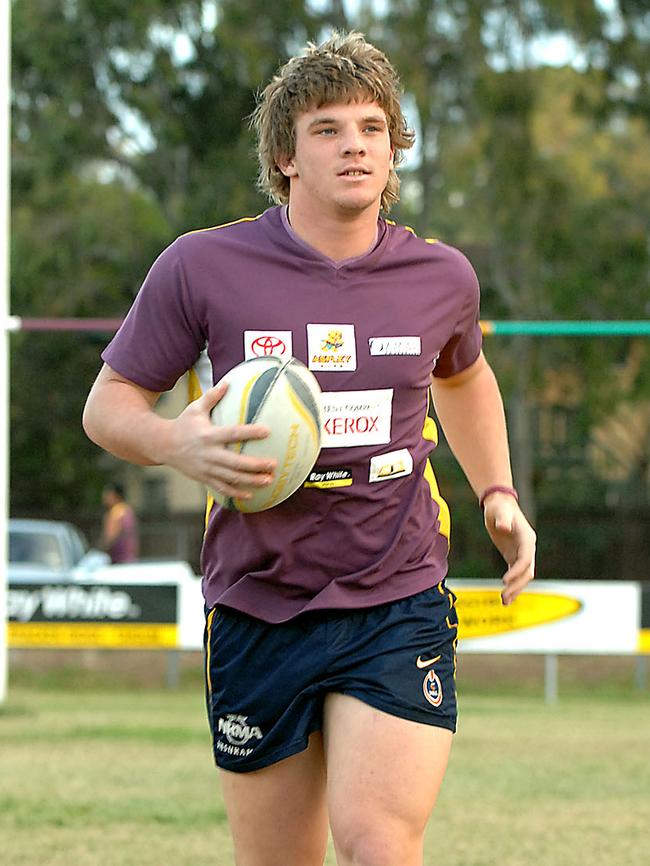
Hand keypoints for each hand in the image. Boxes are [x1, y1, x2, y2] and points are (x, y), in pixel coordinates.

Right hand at [164, 382, 276, 499]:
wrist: (162, 445)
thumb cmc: (183, 424)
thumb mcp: (195, 408)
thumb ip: (212, 397)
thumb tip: (228, 382)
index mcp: (208, 436)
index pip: (233, 434)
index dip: (250, 432)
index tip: (267, 431)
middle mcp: (208, 454)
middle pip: (236, 462)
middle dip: (256, 465)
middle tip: (274, 464)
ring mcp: (206, 469)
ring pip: (232, 478)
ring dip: (251, 481)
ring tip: (269, 480)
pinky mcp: (204, 478)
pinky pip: (222, 489)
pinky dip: (236, 494)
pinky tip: (251, 496)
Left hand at [483, 493, 535, 605]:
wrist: (499, 504)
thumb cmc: (499, 507)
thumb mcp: (499, 511)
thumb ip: (502, 519)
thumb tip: (504, 528)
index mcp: (527, 539)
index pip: (525, 559)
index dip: (517, 571)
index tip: (504, 581)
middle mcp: (528, 548)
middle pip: (527, 572)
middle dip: (517, 586)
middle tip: (503, 597)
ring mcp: (522, 553)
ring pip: (523, 576)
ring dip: (515, 589)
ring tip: (503, 602)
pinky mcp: (514, 556)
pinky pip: (516, 574)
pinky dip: (512, 585)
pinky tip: (504, 596)